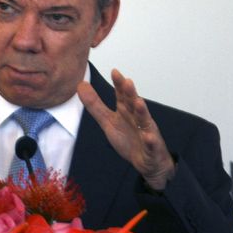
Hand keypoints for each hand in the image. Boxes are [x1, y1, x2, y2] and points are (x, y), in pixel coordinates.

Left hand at [77, 69, 175, 189]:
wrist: (147, 161)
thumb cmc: (128, 139)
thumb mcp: (107, 121)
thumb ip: (94, 104)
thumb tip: (81, 85)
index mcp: (126, 110)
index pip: (122, 94)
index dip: (119, 84)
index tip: (114, 71)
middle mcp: (137, 117)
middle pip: (133, 103)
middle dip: (131, 93)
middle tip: (127, 82)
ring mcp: (146, 131)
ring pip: (144, 120)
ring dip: (142, 111)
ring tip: (139, 102)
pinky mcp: (151, 146)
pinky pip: (151, 143)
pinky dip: (150, 140)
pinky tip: (148, 137)